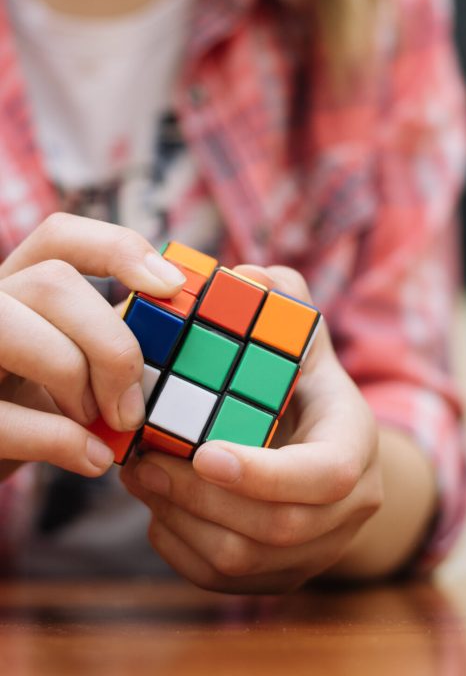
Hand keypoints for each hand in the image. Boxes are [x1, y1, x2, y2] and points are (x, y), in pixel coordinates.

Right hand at [0, 212, 185, 479]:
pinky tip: (93, 458)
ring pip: (13, 327)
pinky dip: (57, 440)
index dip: (119, 249)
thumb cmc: (50, 408)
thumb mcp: (89, 365)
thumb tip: (215, 308)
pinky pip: (0, 414)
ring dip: (72, 379)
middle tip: (134, 405)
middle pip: (52, 283)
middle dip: (110, 344)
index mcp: (23, 288)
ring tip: (100, 424)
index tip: (172, 286)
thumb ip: (128, 337)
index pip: (62, 237)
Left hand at [122, 266, 383, 593]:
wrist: (330, 454)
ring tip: (139, 475)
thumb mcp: (305, 341)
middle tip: (142, 460)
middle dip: (199, 495)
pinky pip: (220, 578)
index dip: (265, 472)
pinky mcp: (280, 576)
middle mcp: (348, 510)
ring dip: (179, 518)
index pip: (327, 476)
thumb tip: (249, 275)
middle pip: (276, 526)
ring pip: (241, 559)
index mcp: (356, 447)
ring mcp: (316, 552)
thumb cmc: (307, 389)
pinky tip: (160, 505)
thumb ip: (284, 304)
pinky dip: (177, 543)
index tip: (202, 450)